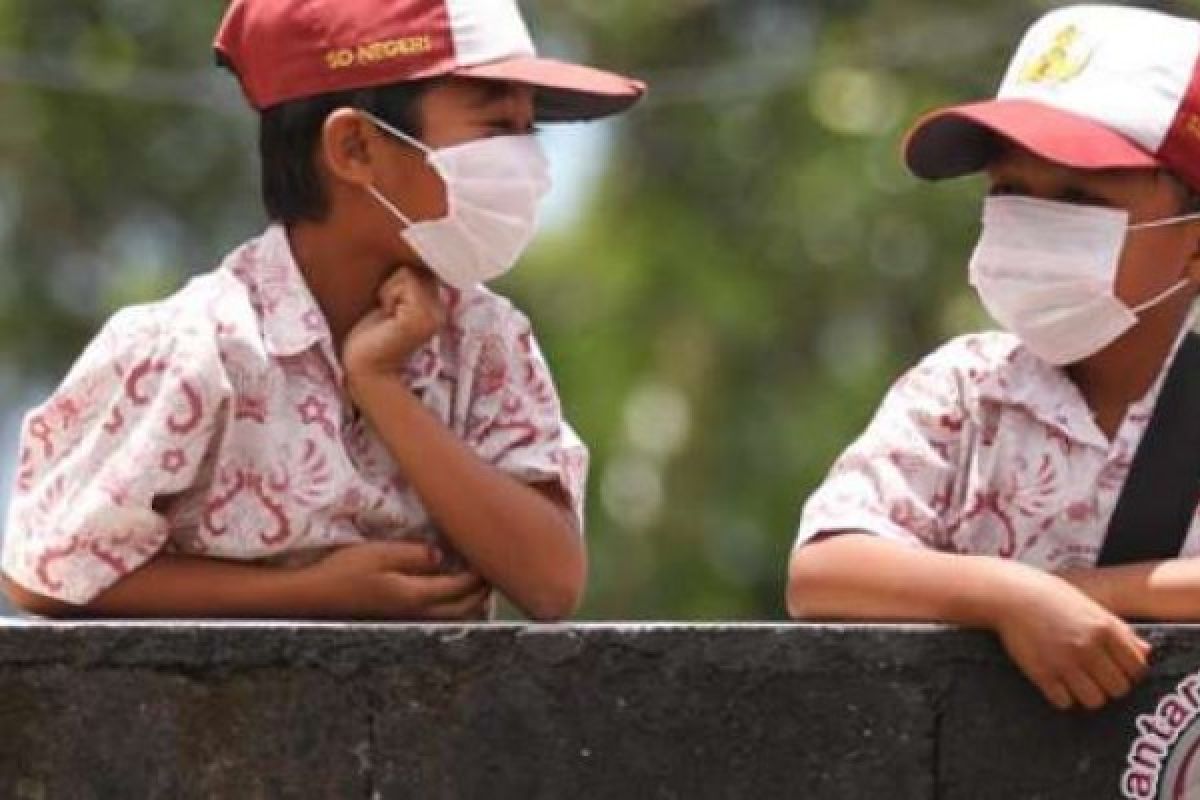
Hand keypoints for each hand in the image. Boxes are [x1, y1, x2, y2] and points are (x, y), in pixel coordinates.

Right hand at [303, 541, 491, 619]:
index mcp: (414, 596)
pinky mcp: (397, 618)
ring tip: (477, 581)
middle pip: (463, 609)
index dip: (478, 573)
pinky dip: (451, 606)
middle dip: (482, 591)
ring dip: (469, 602)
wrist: (313, 595)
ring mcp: (406, 618)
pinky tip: (448, 591)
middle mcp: (415, 613)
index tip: (489, 556)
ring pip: (451, 617)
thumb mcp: (380, 553)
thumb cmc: (343, 570)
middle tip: (491, 569)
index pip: (459, 587)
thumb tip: (442, 555)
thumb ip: (414, 554)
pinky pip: (436, 616)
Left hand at [342, 268, 444, 381]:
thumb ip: (406, 286)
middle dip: (394, 285)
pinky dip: (387, 295)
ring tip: (386, 315)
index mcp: (435, 308)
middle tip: (388, 313)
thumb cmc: (371, 338)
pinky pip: (403, 283)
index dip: (401, 282)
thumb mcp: (392, 304)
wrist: (365, 369)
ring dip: (390, 290)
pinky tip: (385, 317)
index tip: (392, 308)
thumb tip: (406, 259)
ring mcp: (433, 315)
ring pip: (409, 274)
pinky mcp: (420, 318)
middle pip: (416, 268)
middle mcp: (440, 311)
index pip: (422, 269)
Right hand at [989, 568, 1150, 710]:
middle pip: (1118, 689)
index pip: (1137, 669)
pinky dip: (1063, 697)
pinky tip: (1058, 683)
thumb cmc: (1053, 598)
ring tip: (1078, 683)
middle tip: (1097, 678)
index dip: (1131, 674)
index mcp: (1105, 629)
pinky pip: (1064, 702)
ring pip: (1095, 701)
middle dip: (1110, 686)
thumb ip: (1121, 631)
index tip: (1119, 671)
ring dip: (1089, 696)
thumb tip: (1146, 653)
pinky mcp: (1042, 673)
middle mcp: (1088, 647)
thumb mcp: (1092, 607)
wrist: (1011, 595)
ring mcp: (1065, 662)